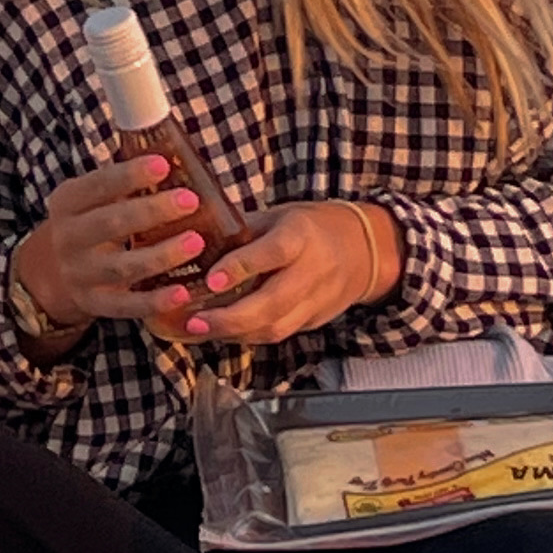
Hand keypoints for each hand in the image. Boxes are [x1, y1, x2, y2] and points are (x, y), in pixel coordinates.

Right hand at [16, 156, 210, 335]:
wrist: (53, 274)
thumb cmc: (89, 223)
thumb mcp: (90, 200)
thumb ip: (122, 184)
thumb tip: (174, 153)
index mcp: (67, 203)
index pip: (97, 185)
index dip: (129, 175)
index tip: (163, 164)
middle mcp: (69, 238)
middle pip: (111, 224)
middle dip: (153, 211)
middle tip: (190, 201)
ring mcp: (80, 274)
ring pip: (122, 266)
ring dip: (161, 255)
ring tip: (196, 241)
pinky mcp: (95, 304)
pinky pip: (126, 306)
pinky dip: (154, 301)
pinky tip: (183, 293)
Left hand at [176, 200, 401, 348]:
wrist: (363, 250)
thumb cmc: (309, 227)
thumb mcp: (277, 216)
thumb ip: (241, 230)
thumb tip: (189, 234)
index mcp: (301, 235)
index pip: (272, 253)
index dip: (241, 267)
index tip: (211, 280)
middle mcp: (312, 271)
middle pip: (274, 302)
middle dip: (232, 317)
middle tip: (195, 321)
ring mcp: (317, 301)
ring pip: (276, 327)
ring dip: (235, 334)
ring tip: (199, 330)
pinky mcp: (314, 321)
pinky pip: (279, 334)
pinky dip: (248, 337)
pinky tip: (220, 333)